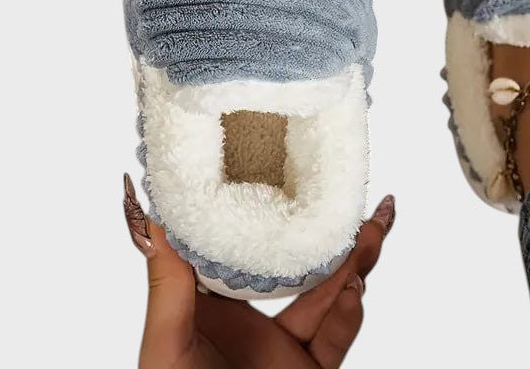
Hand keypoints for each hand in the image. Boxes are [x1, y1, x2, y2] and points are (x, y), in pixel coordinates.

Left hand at [124, 174, 394, 367]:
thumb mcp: (165, 346)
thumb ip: (168, 287)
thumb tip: (159, 219)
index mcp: (213, 307)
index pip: (246, 249)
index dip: (272, 216)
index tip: (294, 180)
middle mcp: (251, 323)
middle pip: (300, 268)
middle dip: (333, 237)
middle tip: (360, 205)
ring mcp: (283, 348)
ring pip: (328, 297)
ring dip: (353, 266)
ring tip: (370, 233)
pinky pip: (336, 340)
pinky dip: (349, 316)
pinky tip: (353, 292)